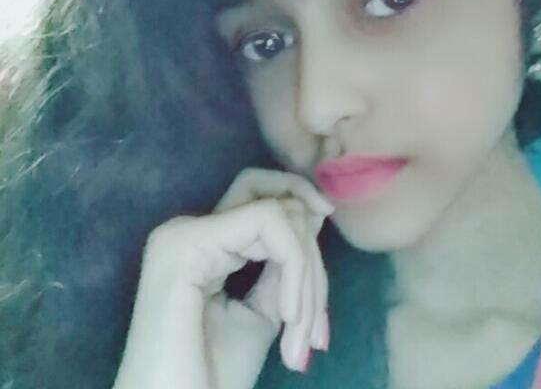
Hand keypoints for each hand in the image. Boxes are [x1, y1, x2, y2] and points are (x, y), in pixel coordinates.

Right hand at [113, 168, 333, 388]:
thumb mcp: (261, 312)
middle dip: (312, 255)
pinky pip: (269, 224)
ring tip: (302, 339)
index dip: (303, 218)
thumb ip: (281, 266)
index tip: (326, 263)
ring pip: (279, 213)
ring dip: (308, 275)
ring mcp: (184, 233)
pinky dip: (295, 267)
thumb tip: (312, 219)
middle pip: (274, 200)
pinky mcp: (189, 244)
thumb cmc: (210, 381)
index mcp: (201, 245)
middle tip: (317, 328)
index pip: (261, 200)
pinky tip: (289, 317)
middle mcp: (187, 229)